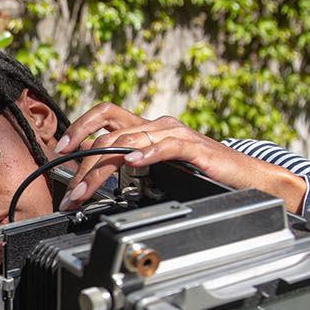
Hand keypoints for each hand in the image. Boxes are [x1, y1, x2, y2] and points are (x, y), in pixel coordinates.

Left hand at [53, 102, 306, 213]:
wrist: (250, 179)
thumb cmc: (204, 175)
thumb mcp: (158, 171)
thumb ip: (130, 169)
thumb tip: (93, 177)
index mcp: (146, 128)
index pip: (104, 117)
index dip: (78, 129)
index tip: (60, 152)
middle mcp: (157, 125)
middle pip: (109, 132)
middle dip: (83, 162)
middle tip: (71, 192)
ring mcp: (176, 134)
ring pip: (129, 141)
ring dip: (102, 168)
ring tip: (87, 191)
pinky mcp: (196, 148)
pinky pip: (167, 145)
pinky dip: (147, 153)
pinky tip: (133, 163)